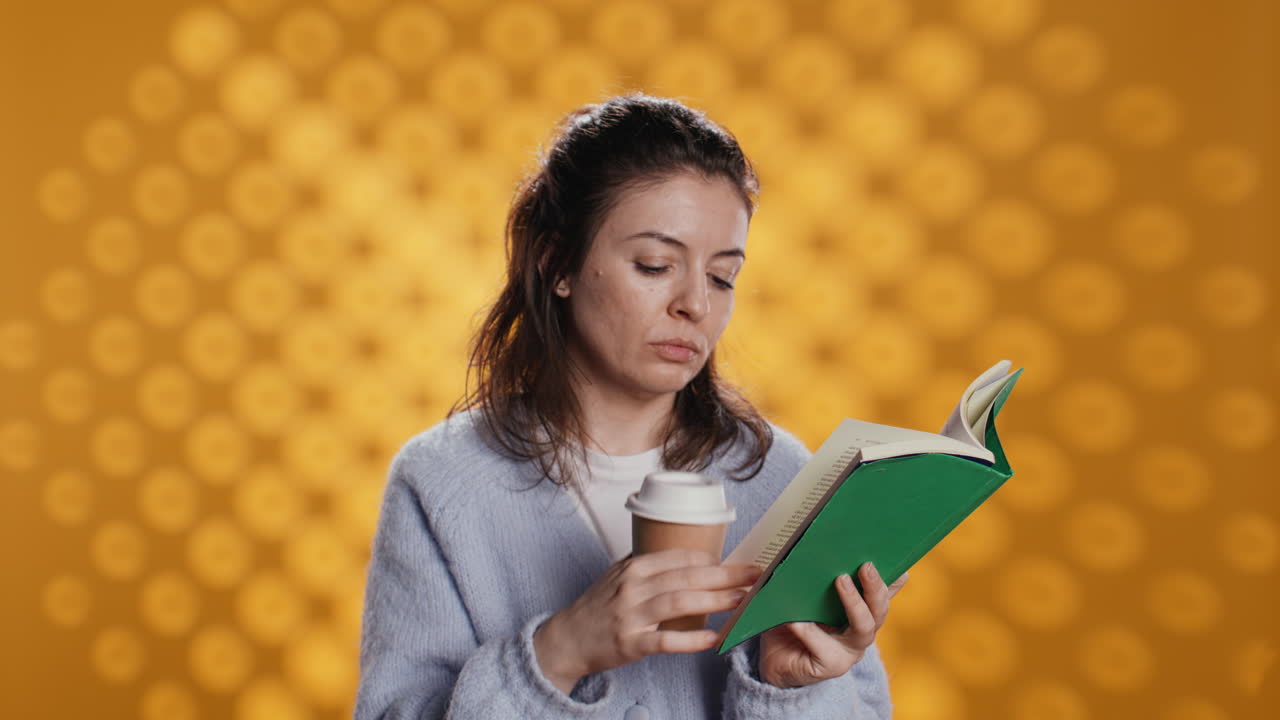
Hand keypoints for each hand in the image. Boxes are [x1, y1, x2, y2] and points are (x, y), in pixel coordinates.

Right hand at [533, 549, 761, 693]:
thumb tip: (690, 557)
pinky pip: (666, 641)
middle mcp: (633, 587)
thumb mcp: (618, 575)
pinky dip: (692, 640)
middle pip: (686, 577)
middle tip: (755, 574)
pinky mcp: (631, 644)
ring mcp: (631, 616)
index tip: (738, 560)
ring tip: (742, 599)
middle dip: (725, 574)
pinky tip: (713, 638)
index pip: (680, 557)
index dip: (713, 559)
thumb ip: (649, 566)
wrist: (567, 638)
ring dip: (715, 600)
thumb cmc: (598, 606)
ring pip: (680, 602)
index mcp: (633, 567)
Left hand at [758, 562, 907, 688]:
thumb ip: (811, 578)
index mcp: (860, 612)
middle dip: (875, 586)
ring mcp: (849, 651)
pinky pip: (824, 648)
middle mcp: (861, 632)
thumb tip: (808, 549)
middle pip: (879, 609)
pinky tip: (796, 619)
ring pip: (864, 627)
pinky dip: (810, 631)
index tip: (897, 561)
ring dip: (854, 602)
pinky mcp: (831, 666)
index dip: (893, 579)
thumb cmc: (790, 622)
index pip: (883, 593)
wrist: (773, 661)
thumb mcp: (803, 597)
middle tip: (866, 565)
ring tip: (841, 580)